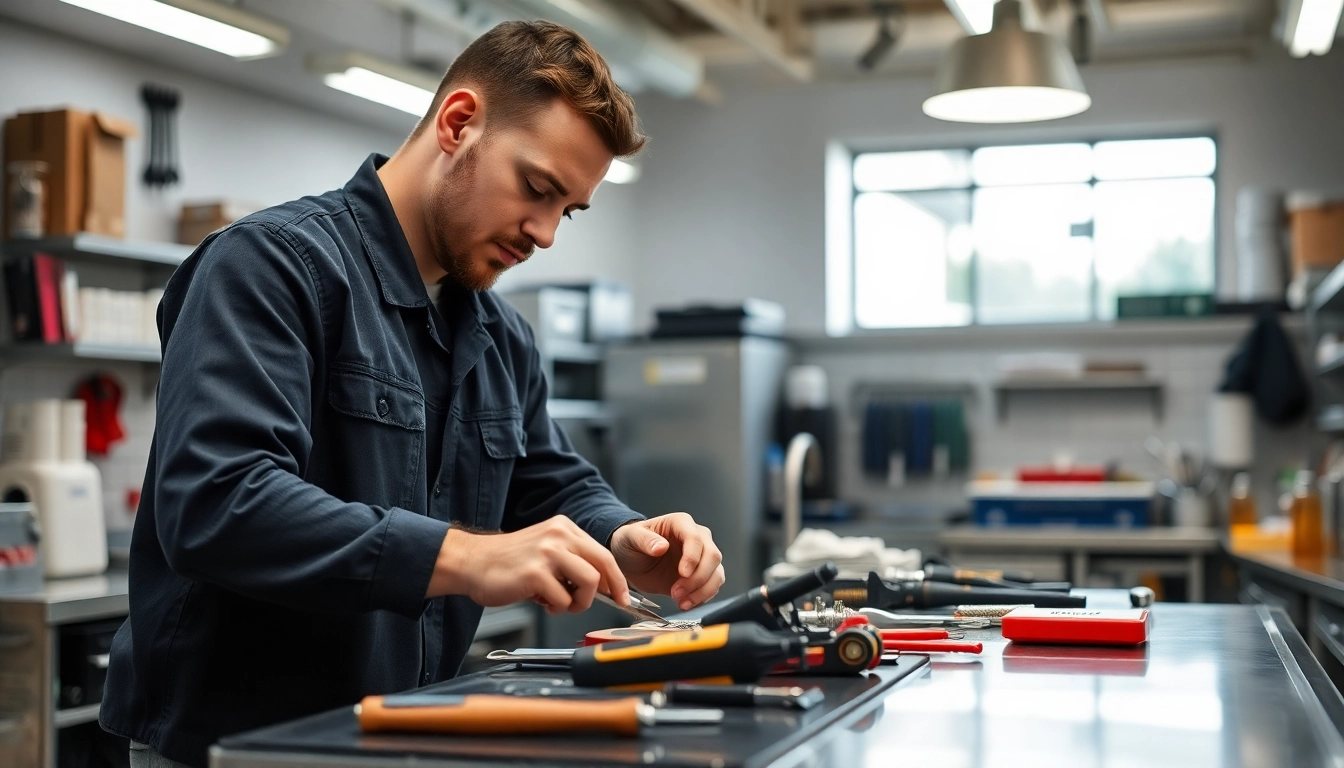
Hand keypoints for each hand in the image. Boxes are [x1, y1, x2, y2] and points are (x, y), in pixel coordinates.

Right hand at [427, 517, 629, 614]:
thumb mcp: (545, 550)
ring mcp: (547, 553)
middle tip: (612, 603)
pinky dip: (556, 607)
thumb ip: (572, 561)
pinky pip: (563, 599)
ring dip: (580, 601)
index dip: (617, 577)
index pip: (603, 552)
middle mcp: (559, 536)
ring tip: (561, 602)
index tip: (623, 595)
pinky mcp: (536, 573)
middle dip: (612, 589)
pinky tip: (541, 601)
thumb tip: (602, 585)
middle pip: (603, 564)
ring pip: (589, 582)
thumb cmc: (508, 562)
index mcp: (563, 528)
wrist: (472, 562)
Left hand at [609, 513, 724, 610]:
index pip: (696, 538)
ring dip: (702, 591)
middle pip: (712, 556)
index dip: (692, 557)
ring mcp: (701, 557)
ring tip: (680, 601)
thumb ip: (645, 540)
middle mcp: (697, 537)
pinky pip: (712, 587)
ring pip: (717, 573)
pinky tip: (684, 603)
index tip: (683, 573)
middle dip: (698, 578)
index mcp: (680, 523)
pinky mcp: (701, 576)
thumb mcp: (631, 538)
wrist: (631, 561)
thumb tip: (661, 546)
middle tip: (676, 592)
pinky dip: (701, 598)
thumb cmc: (631, 543)